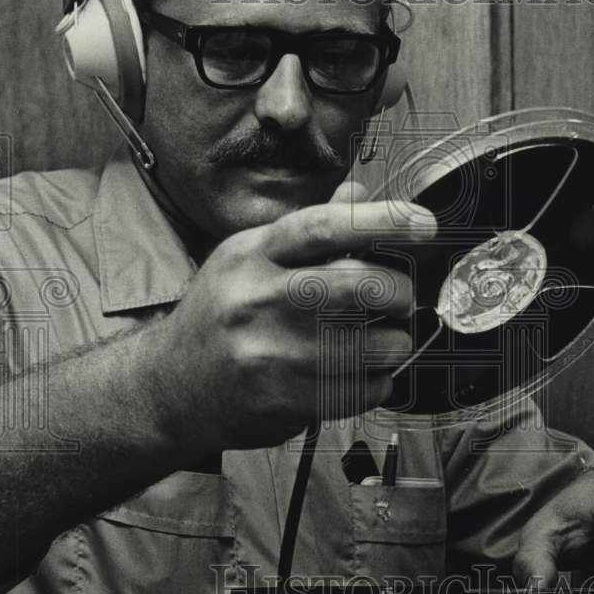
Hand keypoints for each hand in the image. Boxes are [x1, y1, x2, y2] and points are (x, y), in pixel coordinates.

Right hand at [146, 181, 436, 452]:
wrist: (169, 387)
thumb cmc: (218, 317)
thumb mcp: (248, 259)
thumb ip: (307, 230)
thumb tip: (359, 194)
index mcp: (251, 254)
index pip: (324, 226)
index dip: (382, 221)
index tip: (424, 224)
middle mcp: (256, 298)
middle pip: (354, 282)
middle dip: (398, 290)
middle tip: (403, 298)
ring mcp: (267, 353)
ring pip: (365, 342)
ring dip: (394, 342)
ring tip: (387, 340)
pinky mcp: (280, 400)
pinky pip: (357, 390)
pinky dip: (378, 382)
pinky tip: (366, 374)